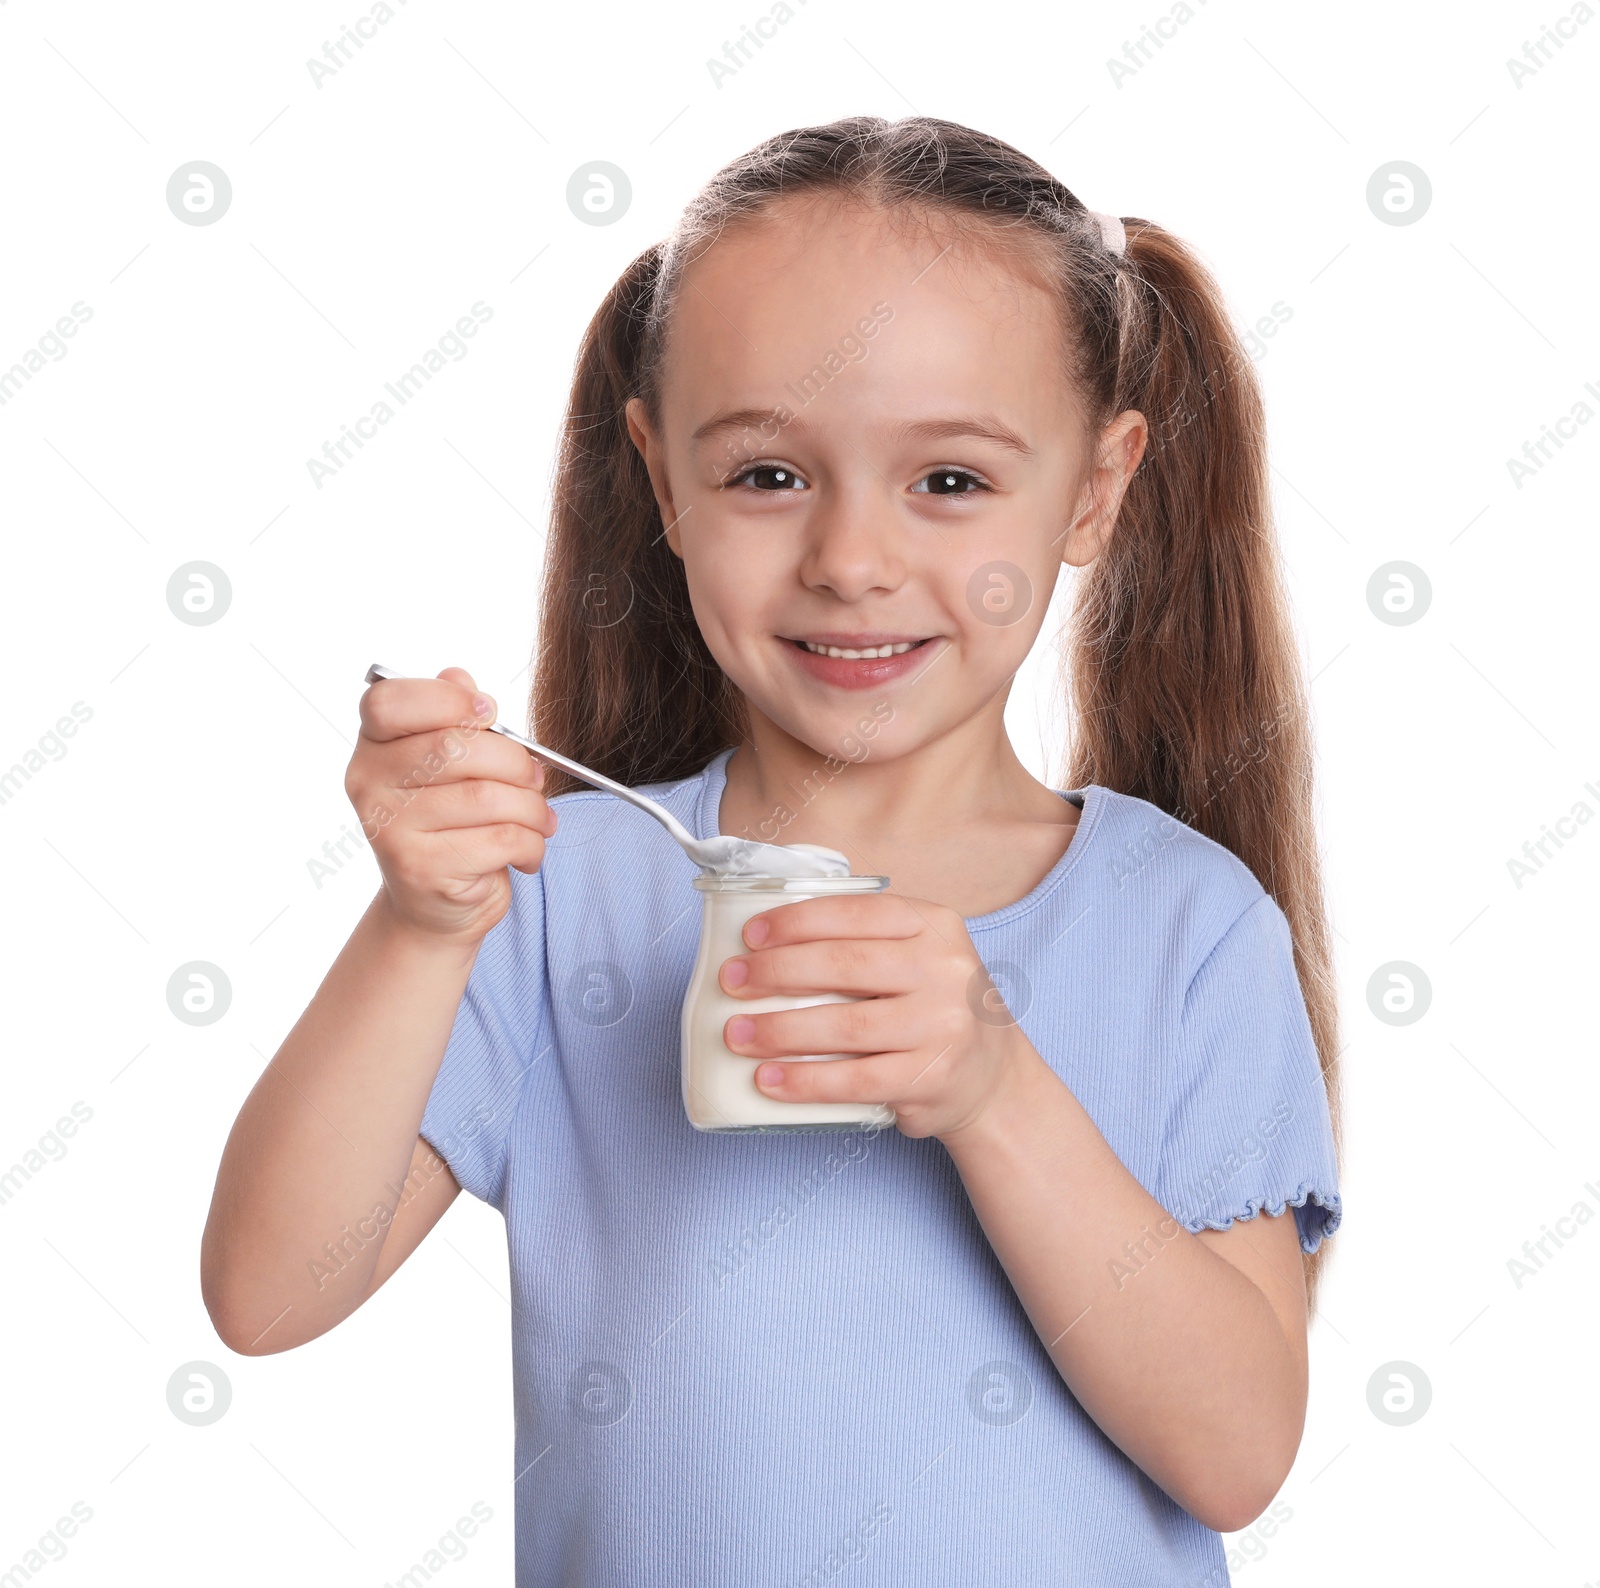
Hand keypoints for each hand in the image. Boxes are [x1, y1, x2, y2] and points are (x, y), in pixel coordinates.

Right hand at [347, 667, 555, 946]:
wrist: (436, 904)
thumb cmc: (453, 822)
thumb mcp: (454, 765)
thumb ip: (456, 718)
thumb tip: (460, 678)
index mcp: (373, 746)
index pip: (390, 701)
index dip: (447, 698)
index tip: (489, 712)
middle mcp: (369, 785)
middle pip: (455, 746)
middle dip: (514, 761)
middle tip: (535, 777)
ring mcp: (390, 829)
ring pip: (486, 796)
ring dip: (531, 807)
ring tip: (539, 819)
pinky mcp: (420, 868)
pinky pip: (499, 839)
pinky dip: (531, 843)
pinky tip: (528, 851)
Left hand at [717, 893, 1042, 1140]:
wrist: (993, 1077)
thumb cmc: (933, 1007)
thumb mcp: (919, 956)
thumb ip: (864, 941)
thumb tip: (766, 945)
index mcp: (935, 926)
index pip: (855, 913)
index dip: (796, 922)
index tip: (751, 935)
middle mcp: (945, 971)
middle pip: (843, 966)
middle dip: (775, 972)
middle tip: (732, 982)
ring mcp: (942, 1027)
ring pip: (845, 1026)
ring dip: (779, 1031)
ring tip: (738, 1034)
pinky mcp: (931, 1080)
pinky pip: (854, 1081)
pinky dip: (804, 1081)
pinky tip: (769, 1080)